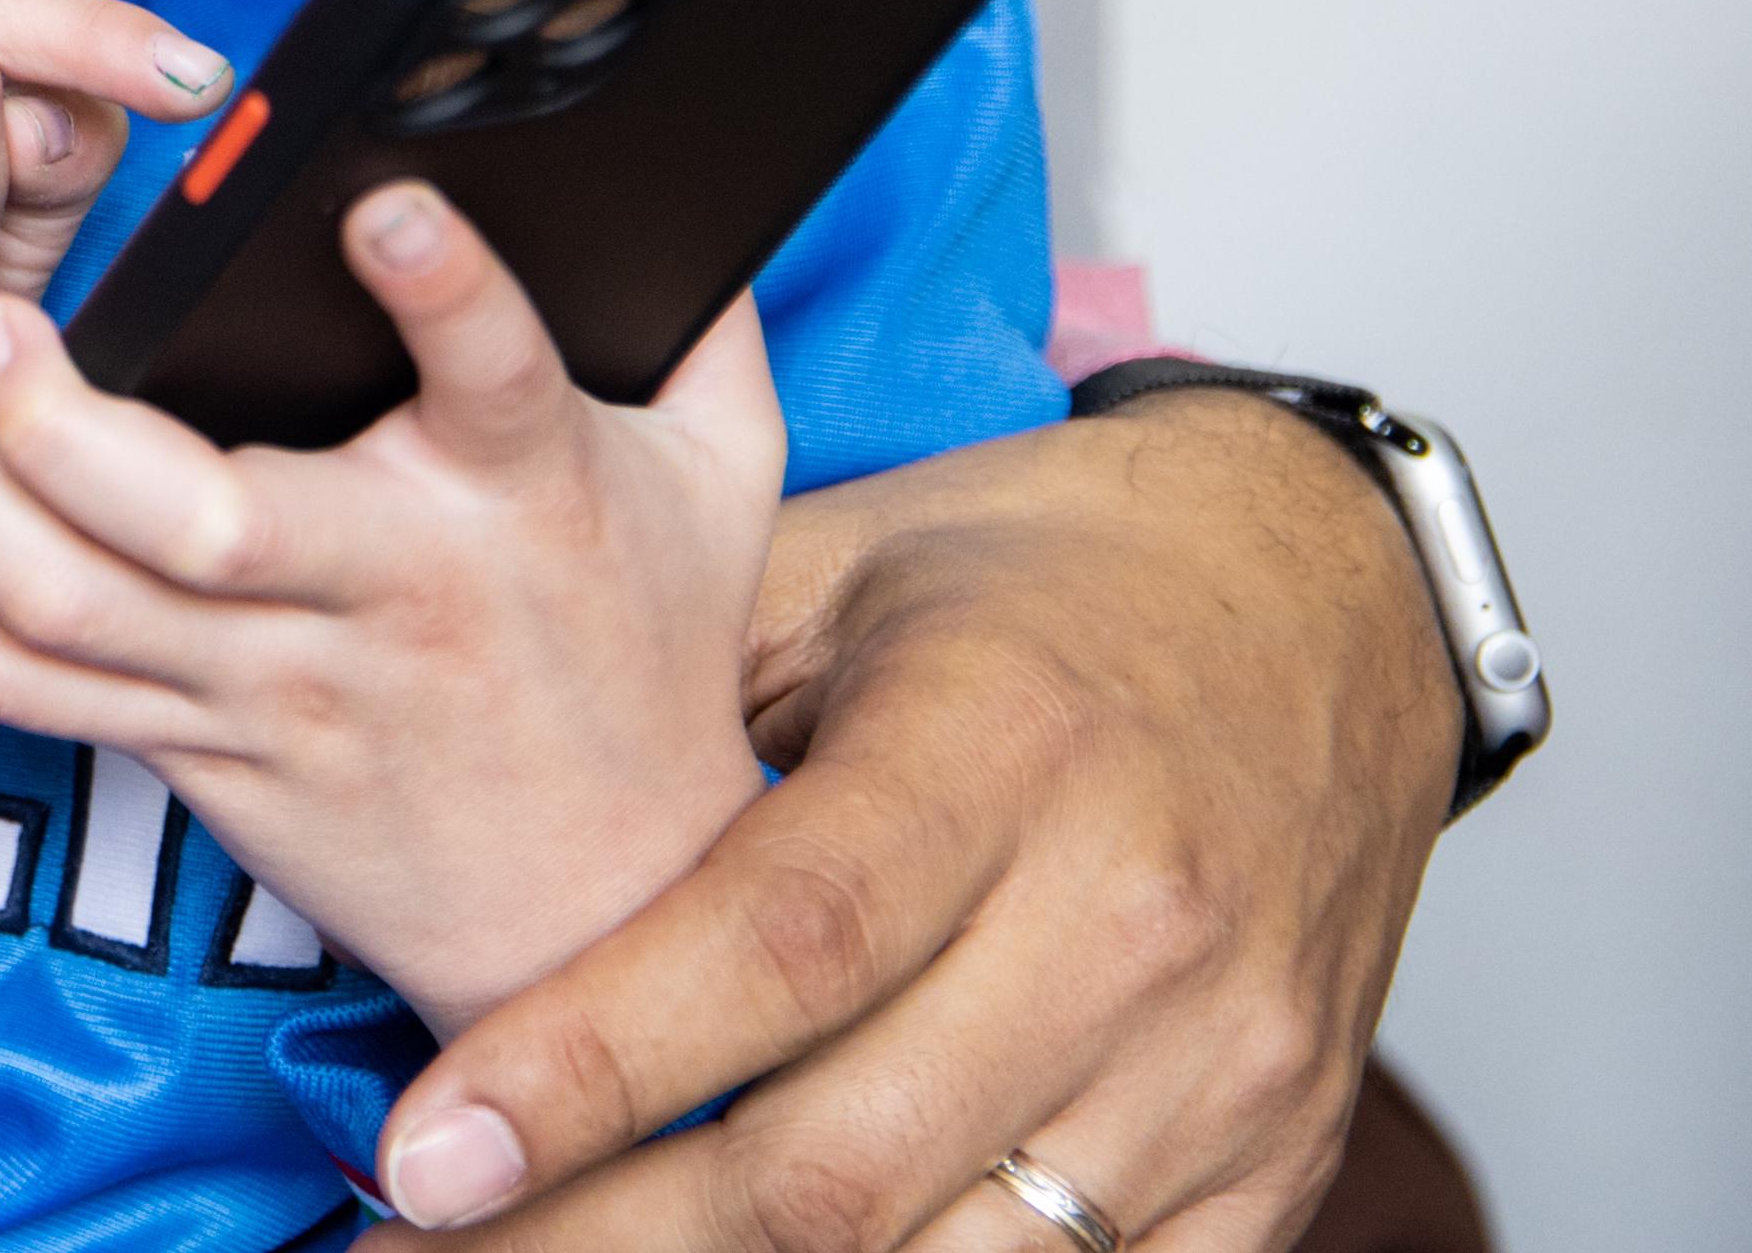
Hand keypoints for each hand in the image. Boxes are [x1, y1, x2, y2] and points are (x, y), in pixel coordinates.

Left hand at [0, 183, 782, 1033]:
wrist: (612, 900)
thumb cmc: (647, 653)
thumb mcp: (719, 476)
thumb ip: (695, 317)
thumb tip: (674, 158)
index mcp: (524, 492)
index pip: (495, 379)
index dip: (444, 288)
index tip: (379, 206)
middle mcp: (386, 591)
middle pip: (195, 520)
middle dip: (58, 416)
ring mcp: (276, 687)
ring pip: (70, 606)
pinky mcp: (198, 753)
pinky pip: (26, 691)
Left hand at [354, 390, 1456, 1246]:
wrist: (1334, 598)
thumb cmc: (1046, 576)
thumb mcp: (838, 568)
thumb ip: (673, 704)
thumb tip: (471, 839)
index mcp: (1006, 750)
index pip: (780, 947)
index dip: (589, 1068)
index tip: (427, 1155)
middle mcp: (1129, 925)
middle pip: (838, 1162)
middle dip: (600, 1237)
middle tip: (418, 1248)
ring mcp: (1217, 1068)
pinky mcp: (1274, 1159)